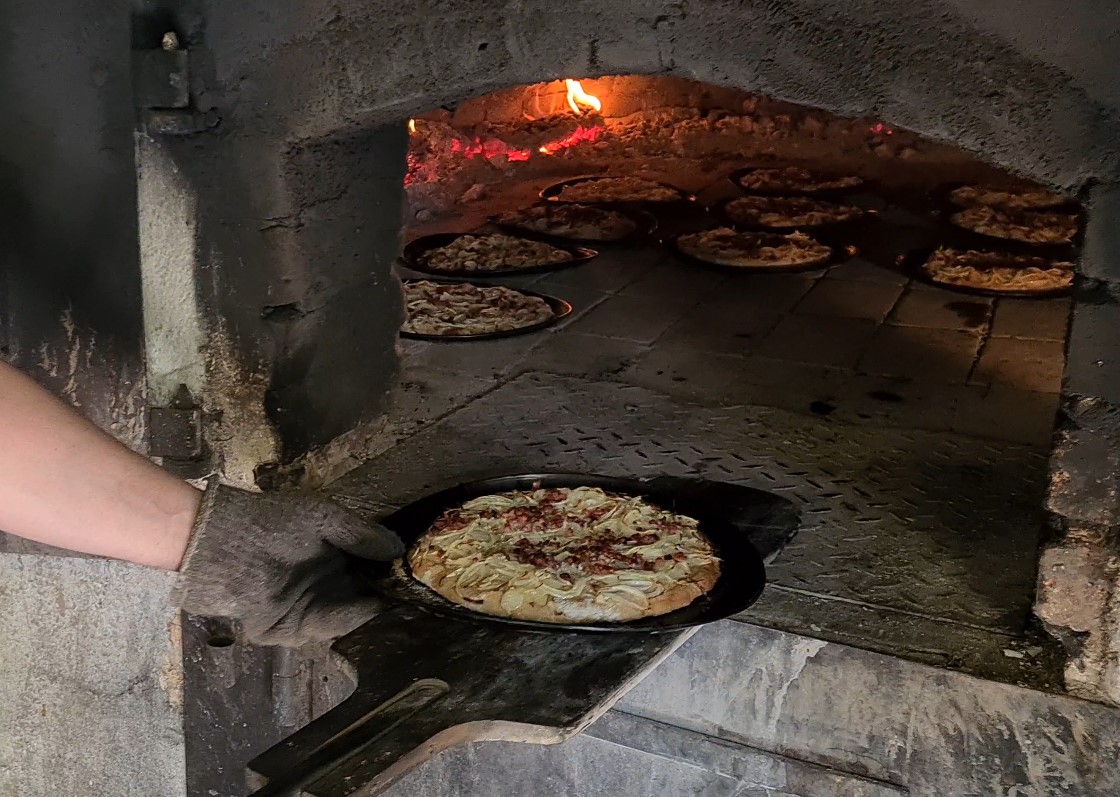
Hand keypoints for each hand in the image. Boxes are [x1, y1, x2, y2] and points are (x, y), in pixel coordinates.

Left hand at [172, 482, 403, 646]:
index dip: (395, 574)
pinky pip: (330, 628)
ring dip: (377, 611)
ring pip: (354, 617)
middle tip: (421, 595)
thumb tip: (400, 549)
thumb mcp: (326, 518)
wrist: (227, 543)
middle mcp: (326, 587)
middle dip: (392, 597)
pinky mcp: (293, 630)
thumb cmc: (276, 521)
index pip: (374, 572)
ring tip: (405, 604)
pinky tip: (372, 610)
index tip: (421, 574)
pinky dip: (351, 621)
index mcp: (335, 560)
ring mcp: (311, 611)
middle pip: (369, 597)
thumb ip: (362, 535)